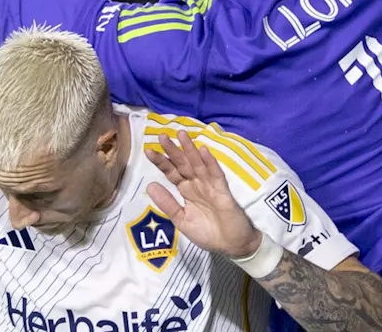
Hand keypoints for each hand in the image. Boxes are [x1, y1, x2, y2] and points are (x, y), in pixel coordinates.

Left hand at [146, 130, 262, 258]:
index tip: (148, 150)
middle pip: (183, 164)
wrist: (233, 246)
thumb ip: (167, 204)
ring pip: (198, 165)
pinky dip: (210, 163)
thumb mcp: (182, 220)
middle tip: (162, 136)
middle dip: (173, 150)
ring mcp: (210, 186)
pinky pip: (216, 175)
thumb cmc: (208, 233)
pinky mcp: (223, 192)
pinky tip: (203, 150)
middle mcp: (197, 184)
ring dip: (190, 150)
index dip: (161, 162)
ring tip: (181, 134)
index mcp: (186, 190)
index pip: (171, 173)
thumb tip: (149, 186)